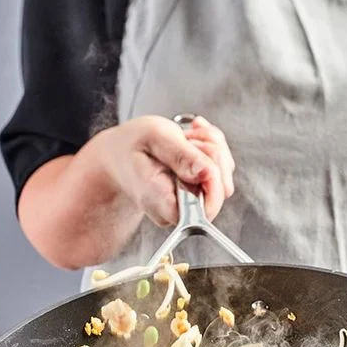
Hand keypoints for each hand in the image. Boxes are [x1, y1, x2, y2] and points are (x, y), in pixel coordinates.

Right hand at [93, 114, 234, 225]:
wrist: (121, 154)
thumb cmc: (131, 147)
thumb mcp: (153, 138)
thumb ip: (181, 155)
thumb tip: (207, 172)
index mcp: (163, 202)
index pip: (204, 209)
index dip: (212, 181)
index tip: (198, 152)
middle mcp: (180, 209)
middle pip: (221, 189)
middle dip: (211, 154)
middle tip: (186, 139)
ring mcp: (192, 202)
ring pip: (224, 175)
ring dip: (212, 147)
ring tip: (186, 138)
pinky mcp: (201, 190)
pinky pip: (222, 168)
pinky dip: (212, 147)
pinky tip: (191, 141)